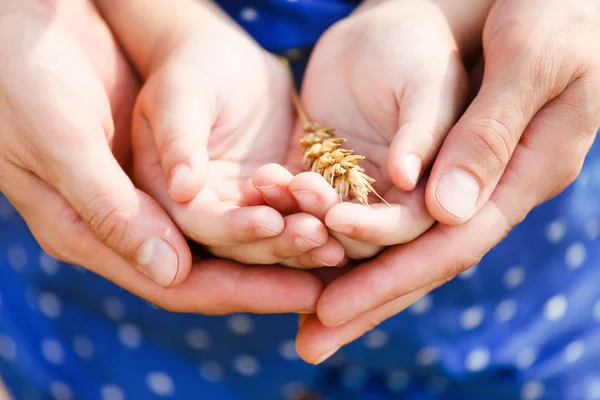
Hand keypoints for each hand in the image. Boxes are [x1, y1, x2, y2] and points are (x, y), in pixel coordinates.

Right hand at [0, 0, 322, 315]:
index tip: (301, 293)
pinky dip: (273, 197)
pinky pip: (231, 190)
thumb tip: (169, 271)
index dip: (241, 291)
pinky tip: (313, 198)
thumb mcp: (62, 139)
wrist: (29, 23)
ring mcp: (153, 193)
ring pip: (227, 231)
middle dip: (272, 268)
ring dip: (280, 236)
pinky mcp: (176, 163)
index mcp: (94, 232)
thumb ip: (109, 207)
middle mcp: (129, 221)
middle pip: (212, 263)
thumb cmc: (27, 77)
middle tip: (331, 265)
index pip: (178, 282)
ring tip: (335, 237)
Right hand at [98, 0, 344, 267]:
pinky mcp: (268, 201)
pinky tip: (344, 229)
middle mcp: (199, 214)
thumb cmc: (192, 66)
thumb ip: (176, 139)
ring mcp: (235, 210)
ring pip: (268, 241)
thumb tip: (181, 189)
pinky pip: (292, 220)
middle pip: (236, 247)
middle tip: (317, 238)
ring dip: (301, 244)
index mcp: (164, 195)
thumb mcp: (179, 94)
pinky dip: (316, 224)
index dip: (234, 231)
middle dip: (278, 246)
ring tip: (338, 242)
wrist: (225, 59)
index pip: (197, 227)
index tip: (271, 224)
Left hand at [295, 0, 599, 363]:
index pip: (450, 245)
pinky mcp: (427, 157)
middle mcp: (485, 187)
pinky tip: (307, 245)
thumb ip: (491, 133)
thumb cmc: (551, 9)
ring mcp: (456, 175)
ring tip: (301, 313)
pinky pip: (384, 200)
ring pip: (397, 238)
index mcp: (520, 174)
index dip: (391, 281)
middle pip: (418, 258)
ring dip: (348, 274)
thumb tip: (448, 212)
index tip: (332, 312)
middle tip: (308, 340)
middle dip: (363, 300)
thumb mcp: (531, 58)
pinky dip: (346, 228)